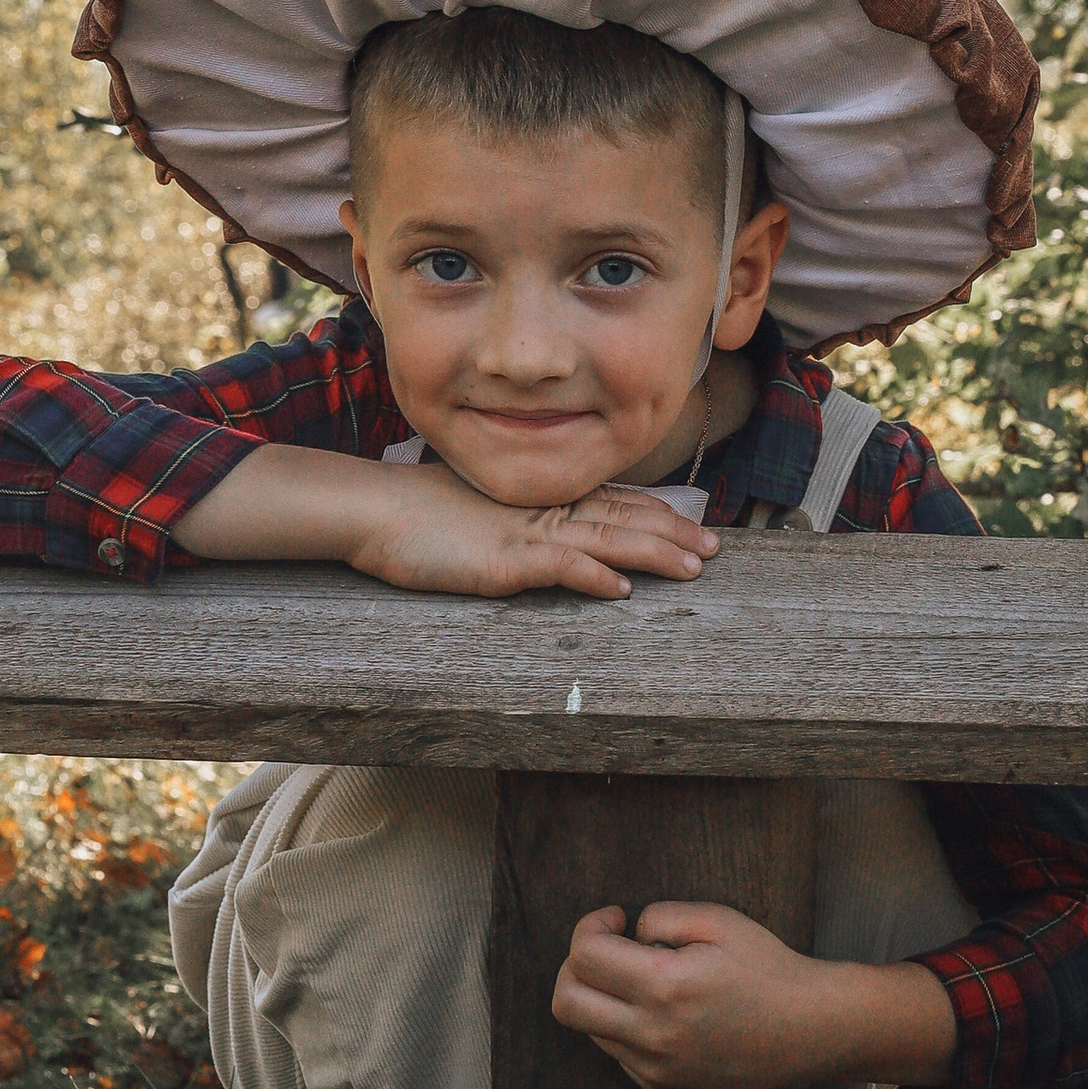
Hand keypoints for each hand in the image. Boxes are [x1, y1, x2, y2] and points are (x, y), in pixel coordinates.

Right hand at [173, 441, 715, 600]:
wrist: (372, 510)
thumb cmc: (418, 515)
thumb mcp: (479, 514)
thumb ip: (516, 521)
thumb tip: (547, 540)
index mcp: (537, 499)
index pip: (610, 503)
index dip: (656, 514)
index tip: (694, 526)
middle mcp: (540, 510)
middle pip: (621, 518)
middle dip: (672, 533)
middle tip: (716, 548)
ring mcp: (524, 533)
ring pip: (603, 540)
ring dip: (652, 553)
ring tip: (693, 567)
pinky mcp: (502, 560)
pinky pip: (556, 567)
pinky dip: (592, 575)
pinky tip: (622, 589)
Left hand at [550, 901, 958, 1088]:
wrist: (810, 1030)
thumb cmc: (768, 968)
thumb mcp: (719, 920)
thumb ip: (661, 916)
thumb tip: (625, 934)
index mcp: (665, 987)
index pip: (584, 957)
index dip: (590, 926)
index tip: (617, 918)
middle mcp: (653, 1036)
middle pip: (566, 1002)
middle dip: (574, 966)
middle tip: (607, 949)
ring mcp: (656, 1070)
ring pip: (590, 1029)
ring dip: (601, 997)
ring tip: (644, 978)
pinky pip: (619, 1054)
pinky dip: (624, 1026)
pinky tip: (663, 1010)